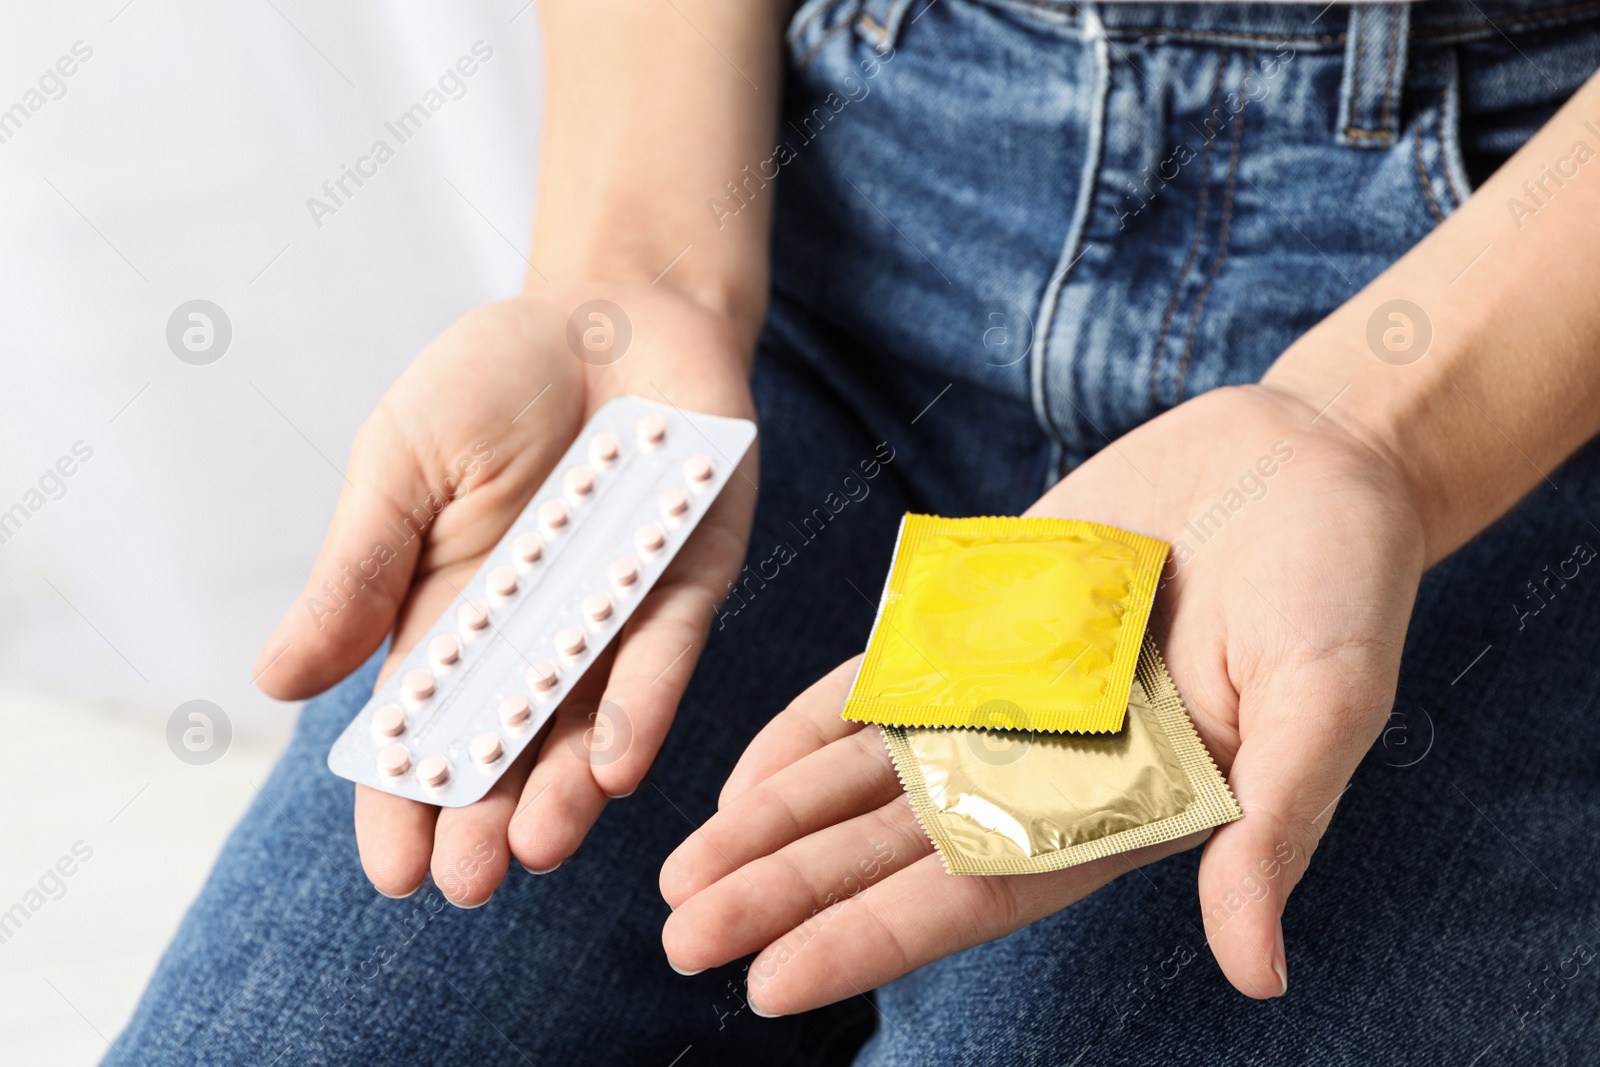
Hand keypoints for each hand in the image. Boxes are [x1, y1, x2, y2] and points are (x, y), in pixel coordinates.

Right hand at [254, 280, 756, 903]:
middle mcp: (535, 632)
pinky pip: (666, 653)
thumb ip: (357, 572)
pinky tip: (618, 764)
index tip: (391, 869)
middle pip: (507, 744)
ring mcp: (614, 613)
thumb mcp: (401, 464)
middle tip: (464, 884)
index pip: (423, 727)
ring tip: (539, 850)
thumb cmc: (494, 380)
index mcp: (449, 613)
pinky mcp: (688, 580)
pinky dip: (643, 704)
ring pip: (590, 721)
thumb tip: (277, 683)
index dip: (406, 797)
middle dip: (486, 816)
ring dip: (566, 788)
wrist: (613, 307)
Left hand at [659, 382, 1424, 1011]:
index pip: (977, 895)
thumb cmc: (1339, 582)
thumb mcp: (1326, 699)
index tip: (769, 980)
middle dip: (789, 892)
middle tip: (681, 937)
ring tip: (680, 874)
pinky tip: (741, 776)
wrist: (1306, 462)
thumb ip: (1273, 822)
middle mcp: (1047, 770)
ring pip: (865, 778)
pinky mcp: (979, 629)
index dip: (872, 937)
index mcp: (1122, 809)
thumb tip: (1259, 970)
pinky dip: (807, 730)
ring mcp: (1003, 699)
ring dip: (774, 824)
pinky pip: (876, 689)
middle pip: (893, 849)